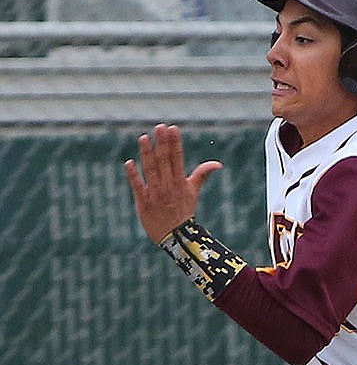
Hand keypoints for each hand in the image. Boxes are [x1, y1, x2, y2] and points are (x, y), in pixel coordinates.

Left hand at [124, 123, 222, 243]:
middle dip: (162, 144)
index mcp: (180, 182)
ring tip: (144, 138)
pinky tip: (130, 162)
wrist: (175, 237)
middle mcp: (167, 186)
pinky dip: (133, 175)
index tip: (172, 128)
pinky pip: (138, 186)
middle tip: (159, 127)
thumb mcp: (193, 192)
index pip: (177, 159)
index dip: (174, 143)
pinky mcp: (143, 202)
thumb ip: (202, 174)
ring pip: (150, 170)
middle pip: (164, 161)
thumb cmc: (183, 211)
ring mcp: (155, 194)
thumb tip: (218, 164)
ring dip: (147, 154)